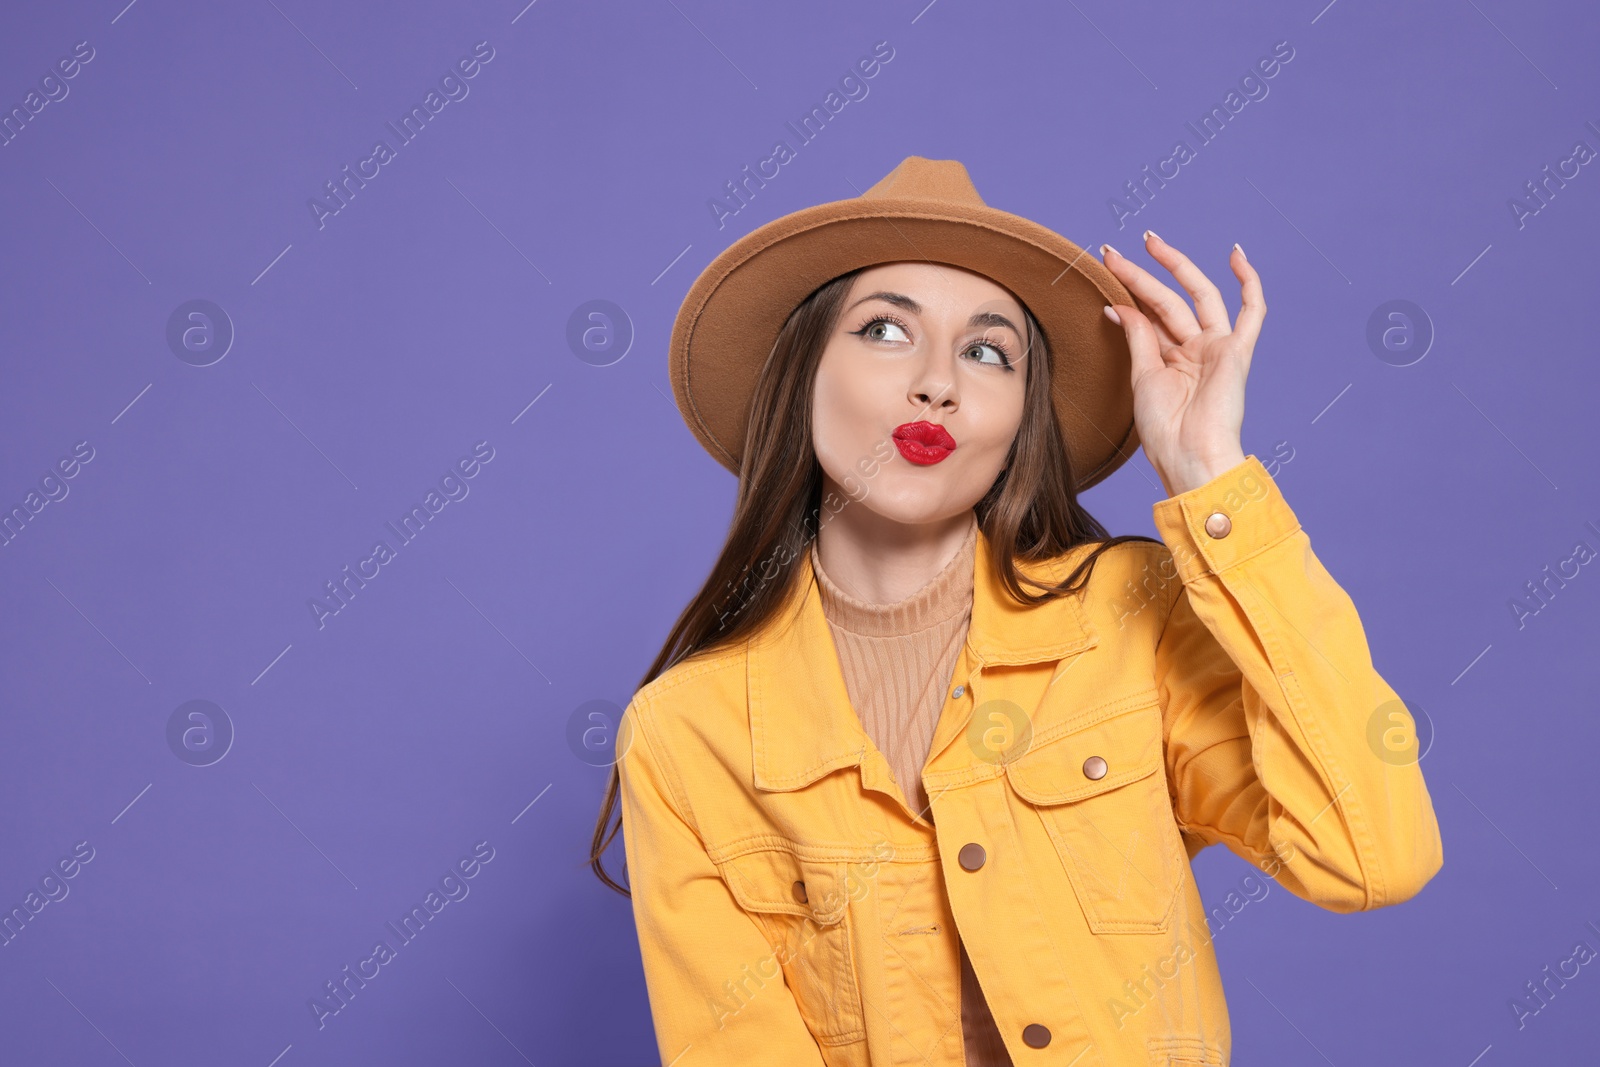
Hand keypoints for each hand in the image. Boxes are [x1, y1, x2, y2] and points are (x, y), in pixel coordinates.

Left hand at [1099, 232, 1262, 497]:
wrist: (1188, 454)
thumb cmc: (1164, 428)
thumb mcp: (1142, 376)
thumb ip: (1138, 337)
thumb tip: (1119, 305)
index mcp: (1171, 360)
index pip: (1149, 316)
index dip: (1127, 292)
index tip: (1105, 267)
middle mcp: (1195, 350)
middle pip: (1167, 301)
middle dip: (1141, 274)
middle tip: (1113, 251)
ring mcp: (1217, 349)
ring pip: (1196, 297)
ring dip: (1175, 267)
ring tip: (1149, 242)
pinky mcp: (1237, 352)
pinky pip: (1252, 311)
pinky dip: (1249, 283)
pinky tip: (1236, 255)